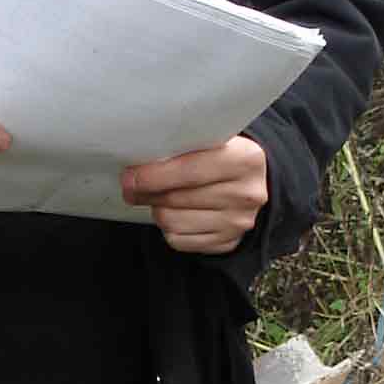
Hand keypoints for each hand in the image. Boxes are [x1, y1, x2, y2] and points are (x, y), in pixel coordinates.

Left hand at [122, 135, 268, 253]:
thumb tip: (138, 167)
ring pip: (173, 222)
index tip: (130, 177)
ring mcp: (238, 222)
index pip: (188, 171)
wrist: (253, 182)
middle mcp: (246, 193)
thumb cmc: (222, 156)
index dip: (152, 176)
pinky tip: (174, 213)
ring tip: (157, 198)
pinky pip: (179, 241)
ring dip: (157, 210)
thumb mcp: (213, 140)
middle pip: (176, 198)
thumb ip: (183, 147)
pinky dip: (169, 228)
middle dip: (147, 193)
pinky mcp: (228, 242)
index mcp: (244, 159)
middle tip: (132, 187)